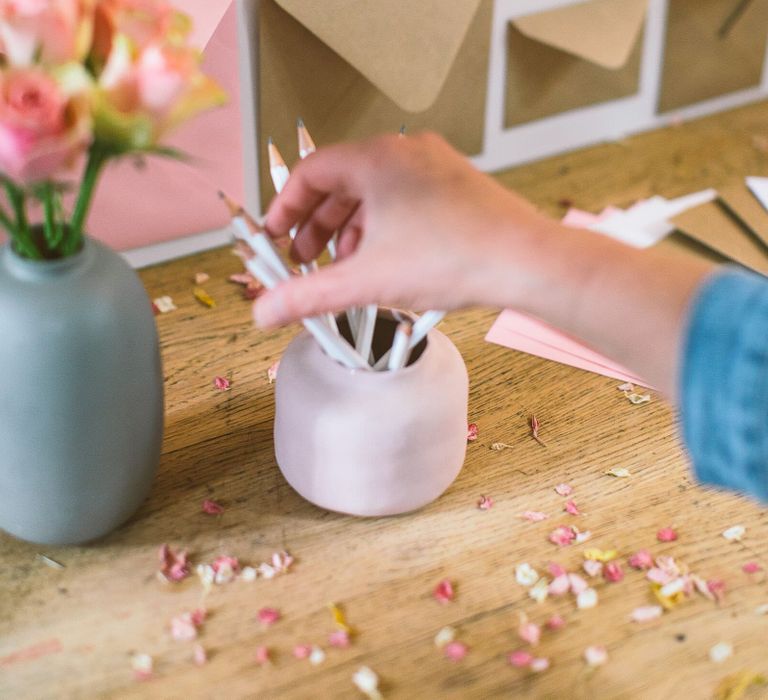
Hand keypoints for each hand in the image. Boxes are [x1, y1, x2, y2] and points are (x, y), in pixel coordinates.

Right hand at [255, 131, 714, 398]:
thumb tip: (263, 312)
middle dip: (318, 224)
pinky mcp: (457, 184)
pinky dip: (384, 225)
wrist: (526, 261)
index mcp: (377, 158)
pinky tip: (385, 260)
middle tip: (306, 260)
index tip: (276, 238)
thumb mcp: (366, 280)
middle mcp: (406, 151)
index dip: (285, 207)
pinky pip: (405, 197)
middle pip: (341, 181)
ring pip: (375, 190)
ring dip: (351, 228)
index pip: (311, 172)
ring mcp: (436, 164)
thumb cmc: (453, 258)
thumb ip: (307, 295)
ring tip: (345, 266)